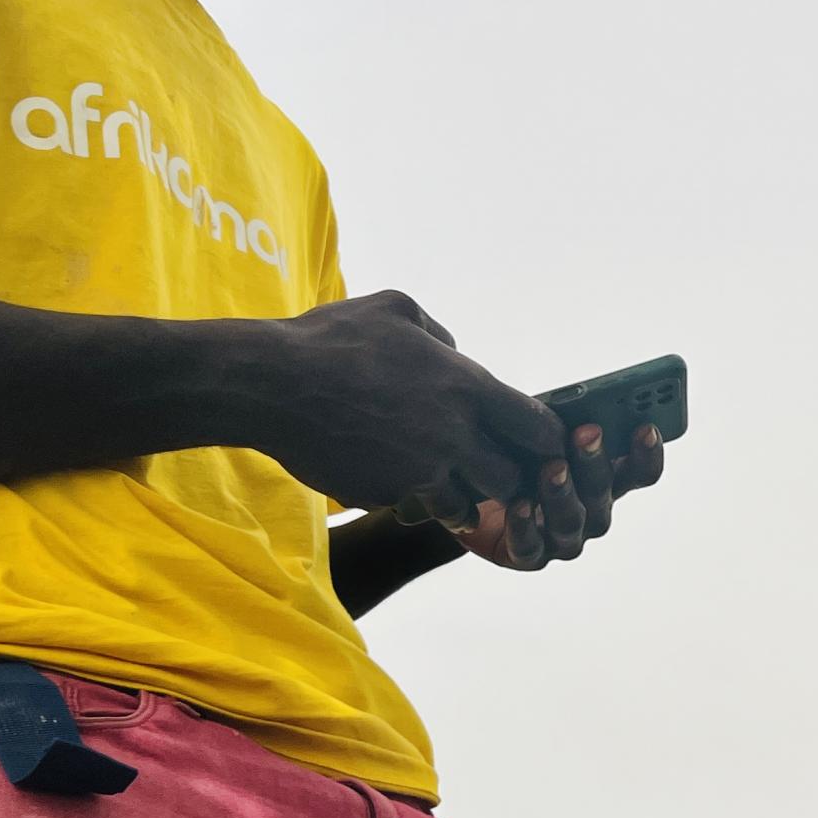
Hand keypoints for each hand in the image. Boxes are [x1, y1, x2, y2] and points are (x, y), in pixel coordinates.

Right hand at [252, 292, 560, 514]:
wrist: (271, 386)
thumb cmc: (331, 339)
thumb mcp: (395, 309)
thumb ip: (439, 334)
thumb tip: (455, 353)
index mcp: (464, 387)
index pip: (535, 425)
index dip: (546, 438)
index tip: (543, 442)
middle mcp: (452, 436)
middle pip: (510, 477)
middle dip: (506, 475)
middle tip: (490, 465)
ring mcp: (420, 473)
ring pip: (466, 505)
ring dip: (462, 496)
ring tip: (445, 481)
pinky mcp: (386, 496)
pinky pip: (416, 509)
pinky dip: (415, 501)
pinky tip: (397, 478)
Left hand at [446, 419, 667, 570]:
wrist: (470, 490)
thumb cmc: (512, 453)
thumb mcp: (536, 430)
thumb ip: (559, 420)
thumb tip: (576, 399)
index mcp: (605, 478)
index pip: (639, 471)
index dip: (646, 453)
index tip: (645, 427)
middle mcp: (591, 512)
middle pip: (605, 493)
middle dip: (596, 462)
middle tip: (588, 432)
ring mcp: (562, 538)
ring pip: (571, 522)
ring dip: (563, 493)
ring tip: (552, 468)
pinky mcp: (528, 556)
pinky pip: (530, 546)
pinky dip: (524, 525)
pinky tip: (519, 504)